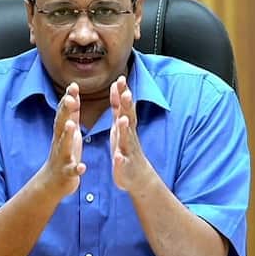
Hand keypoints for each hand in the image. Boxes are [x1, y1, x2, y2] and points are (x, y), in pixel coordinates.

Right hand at [42, 82, 85, 196]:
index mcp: (63, 133)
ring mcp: (62, 157)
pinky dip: (76, 168)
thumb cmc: (63, 154)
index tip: (73, 85)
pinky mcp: (67, 173)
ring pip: (64, 145)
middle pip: (62, 124)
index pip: (65, 113)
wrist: (52, 182)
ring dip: (67, 135)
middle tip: (71, 98)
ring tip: (72, 125)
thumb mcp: (67, 132)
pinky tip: (82, 167)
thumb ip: (70, 115)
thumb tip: (72, 95)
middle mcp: (60, 142)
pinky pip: (72, 170)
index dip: (68, 99)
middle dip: (66, 111)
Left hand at [109, 76, 151, 190]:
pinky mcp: (124, 167)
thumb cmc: (126, 148)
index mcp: (125, 126)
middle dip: (127, 107)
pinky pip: (122, 163)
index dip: (122, 93)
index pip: (124, 107)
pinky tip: (118, 158)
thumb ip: (118, 106)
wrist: (137, 176)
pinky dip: (120, 160)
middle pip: (128, 119)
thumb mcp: (121, 124)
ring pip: (126, 139)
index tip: (120, 79)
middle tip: (126, 93)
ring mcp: (128, 151)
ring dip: (125, 130)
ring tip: (122, 120)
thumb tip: (118, 86)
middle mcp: (128, 136)